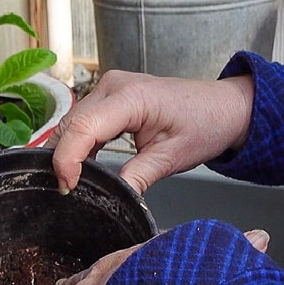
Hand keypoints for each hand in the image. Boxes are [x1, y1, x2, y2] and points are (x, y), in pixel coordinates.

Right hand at [46, 70, 253, 194]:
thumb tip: (109, 199)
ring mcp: (108, 88)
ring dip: (67, 151)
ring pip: (71, 122)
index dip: (67, 160)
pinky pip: (82, 121)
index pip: (82, 128)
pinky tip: (83, 165)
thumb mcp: (170, 159)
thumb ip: (136, 178)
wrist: (221, 107)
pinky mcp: (108, 96)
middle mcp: (113, 86)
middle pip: (70, 124)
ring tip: (73, 180)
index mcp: (131, 97)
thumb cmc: (203, 124)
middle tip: (68, 191)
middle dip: (62, 159)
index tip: (68, 187)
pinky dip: (78, 143)